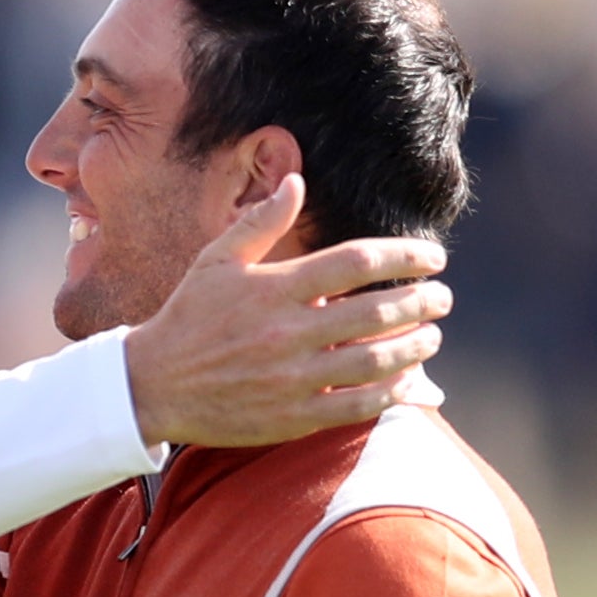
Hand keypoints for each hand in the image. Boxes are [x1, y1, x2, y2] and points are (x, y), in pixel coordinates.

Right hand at [124, 174, 451, 448]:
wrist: (153, 385)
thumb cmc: (188, 318)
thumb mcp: (215, 261)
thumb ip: (260, 221)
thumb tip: (296, 180)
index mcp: (274, 288)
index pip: (357, 262)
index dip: (405, 256)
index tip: (433, 258)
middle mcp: (288, 331)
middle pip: (377, 311)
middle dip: (422, 301)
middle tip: (443, 297)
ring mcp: (293, 377)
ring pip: (375, 360)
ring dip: (415, 346)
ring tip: (431, 335)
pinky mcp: (293, 416)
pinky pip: (358, 405)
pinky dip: (391, 392)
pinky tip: (408, 381)